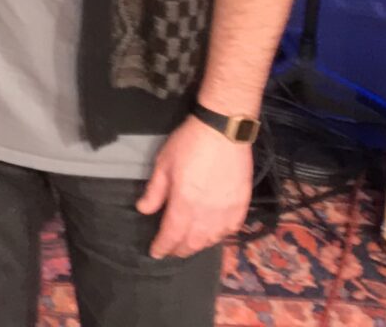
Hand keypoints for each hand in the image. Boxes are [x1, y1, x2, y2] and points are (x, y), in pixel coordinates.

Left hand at [136, 113, 252, 258]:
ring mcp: (227, 212)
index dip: (162, 247)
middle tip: (170, 250)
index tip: (155, 253)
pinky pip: (229, 231)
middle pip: (192, 243)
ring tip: (188, 245)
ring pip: (211, 240)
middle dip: (179, 249)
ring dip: (198, 246)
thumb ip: (155, 191)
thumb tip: (143, 210)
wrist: (224, 132)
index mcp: (184, 204)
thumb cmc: (189, 144)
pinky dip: (218, 237)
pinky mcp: (241, 207)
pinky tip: (212, 235)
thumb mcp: (164, 163)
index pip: (171, 235)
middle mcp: (206, 214)